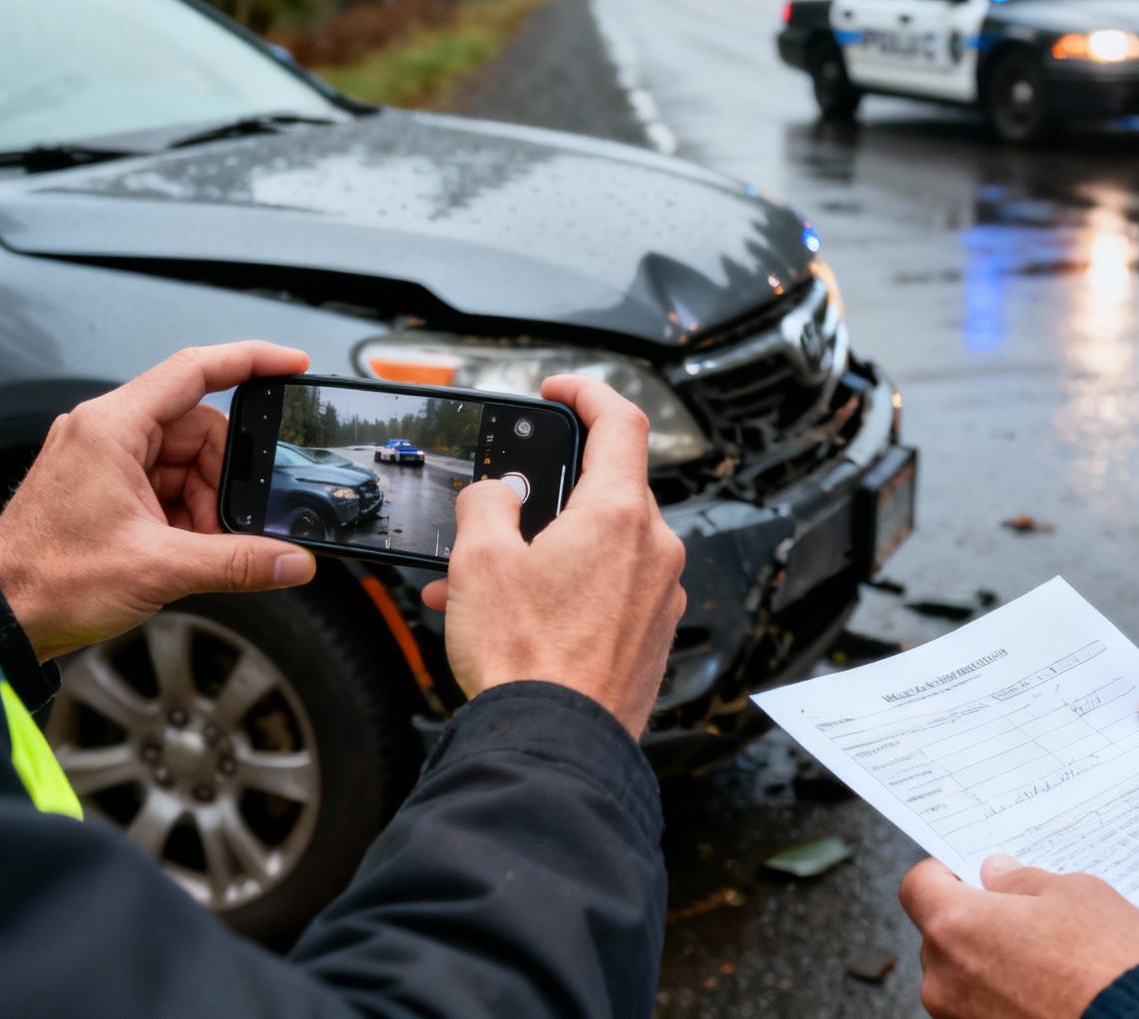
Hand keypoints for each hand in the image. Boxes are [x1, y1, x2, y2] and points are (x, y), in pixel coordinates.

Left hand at [0, 343, 317, 660]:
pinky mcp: (105, 489)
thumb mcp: (159, 569)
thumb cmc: (47, 580)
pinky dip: (186, 517)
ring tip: (198, 547)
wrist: (0, 616)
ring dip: (206, 505)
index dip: (250, 360)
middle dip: (225, 479)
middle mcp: (107, 434)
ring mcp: (104, 461)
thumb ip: (236, 562)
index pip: (195, 371)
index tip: (291, 364)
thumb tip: (292, 561)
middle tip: (231, 525)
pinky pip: (166, 488)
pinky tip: (184, 550)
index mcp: (112, 428)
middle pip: (199, 430)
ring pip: (187, 464)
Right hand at [420, 376, 685, 738]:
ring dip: (542, 552)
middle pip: (604, 491)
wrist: (557, 748)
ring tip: (479, 584)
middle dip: (542, 498)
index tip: (560, 391)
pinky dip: (563, 588)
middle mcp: (654, 551)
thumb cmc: (526, 661)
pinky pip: (607, 590)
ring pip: (599, 547)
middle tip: (494, 513)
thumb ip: (486, 505)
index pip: (622, 422)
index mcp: (620, 516)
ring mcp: (660, 597)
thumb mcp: (480, 561)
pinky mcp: (651, 637)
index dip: (588, 392)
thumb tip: (494, 495)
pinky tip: (512, 618)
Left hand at [901, 855, 1138, 1018]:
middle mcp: (943, 979)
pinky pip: (983, 1011)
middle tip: (1026, 920)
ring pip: (964, 978)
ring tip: (1049, 964)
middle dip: (976, 923)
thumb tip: (997, 874)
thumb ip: (1023, 881)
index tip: (970, 873)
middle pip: (942, 936)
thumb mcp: (1076, 894)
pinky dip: (1006, 1000)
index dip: (943, 873)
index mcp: (955, 927)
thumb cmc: (1109, 964)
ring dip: (993, 966)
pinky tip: (1049, 995)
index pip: (918, 886)